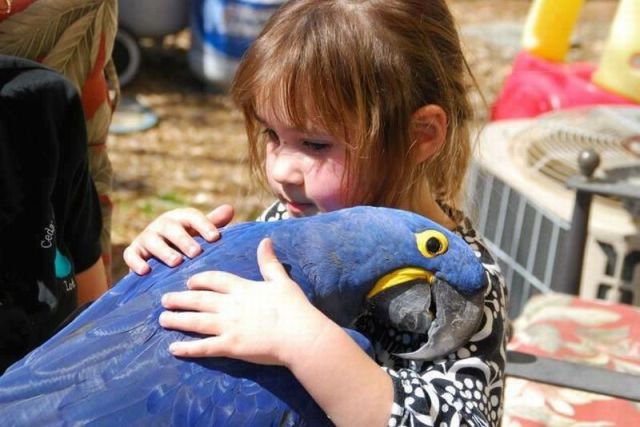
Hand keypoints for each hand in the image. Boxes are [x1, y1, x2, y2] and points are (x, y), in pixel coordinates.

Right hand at [123, 204, 233, 274]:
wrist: (158, 254)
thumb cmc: (186, 241)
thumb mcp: (198, 232)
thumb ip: (213, 223)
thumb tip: (229, 209)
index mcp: (180, 218)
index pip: (192, 216)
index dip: (203, 225)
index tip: (215, 238)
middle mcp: (162, 224)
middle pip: (171, 228)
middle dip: (184, 240)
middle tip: (196, 252)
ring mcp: (146, 237)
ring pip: (152, 240)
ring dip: (163, 251)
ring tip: (176, 262)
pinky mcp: (134, 251)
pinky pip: (131, 255)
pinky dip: (136, 262)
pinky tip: (145, 271)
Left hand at [158, 238, 329, 365]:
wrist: (300, 335)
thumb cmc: (294, 308)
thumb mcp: (281, 280)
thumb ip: (269, 262)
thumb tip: (265, 240)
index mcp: (243, 288)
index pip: (214, 280)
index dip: (199, 280)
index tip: (189, 282)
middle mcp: (231, 306)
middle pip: (199, 300)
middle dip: (180, 299)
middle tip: (164, 300)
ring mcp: (228, 327)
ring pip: (196, 321)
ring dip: (177, 320)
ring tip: (163, 319)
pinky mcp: (230, 347)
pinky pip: (203, 347)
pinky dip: (187, 348)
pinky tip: (173, 349)